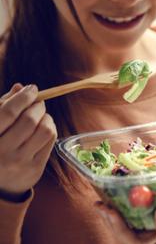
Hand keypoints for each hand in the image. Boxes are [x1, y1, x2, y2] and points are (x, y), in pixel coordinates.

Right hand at [0, 84, 57, 200]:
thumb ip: (3, 107)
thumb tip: (20, 87)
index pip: (7, 112)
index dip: (23, 97)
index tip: (32, 89)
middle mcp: (2, 152)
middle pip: (29, 120)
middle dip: (37, 106)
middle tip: (38, 102)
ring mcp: (19, 162)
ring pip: (45, 130)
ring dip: (46, 118)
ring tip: (41, 116)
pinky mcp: (35, 169)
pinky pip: (51, 141)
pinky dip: (51, 129)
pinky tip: (44, 128)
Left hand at [95, 174, 155, 243]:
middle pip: (137, 243)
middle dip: (120, 230)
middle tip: (108, 210)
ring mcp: (147, 233)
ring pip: (125, 236)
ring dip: (111, 222)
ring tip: (100, 205)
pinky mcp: (138, 224)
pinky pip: (121, 224)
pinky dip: (111, 213)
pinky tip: (102, 200)